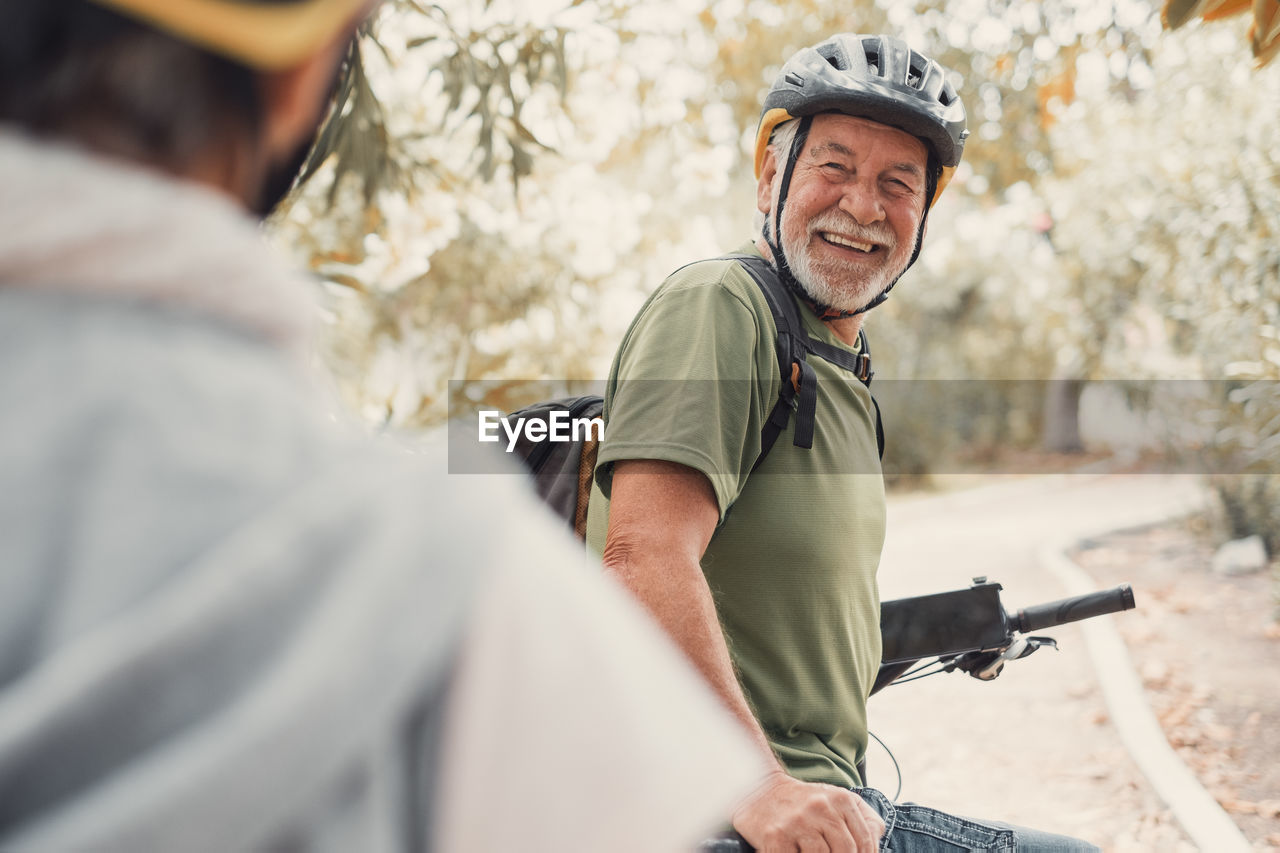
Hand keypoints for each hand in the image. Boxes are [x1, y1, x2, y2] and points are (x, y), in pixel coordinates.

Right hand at [732, 770, 884, 852]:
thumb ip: (865, 819)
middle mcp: (820, 807)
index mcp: (840, 799)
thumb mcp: (837, 800)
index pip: (864, 841)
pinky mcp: (775, 837)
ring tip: (812, 852)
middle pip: (846, 852)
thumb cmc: (803, 802)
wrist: (758, 789)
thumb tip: (876, 843)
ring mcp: (796, 822)